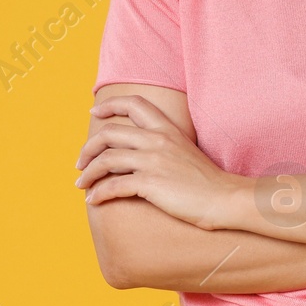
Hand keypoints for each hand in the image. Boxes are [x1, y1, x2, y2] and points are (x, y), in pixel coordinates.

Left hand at [74, 93, 244, 229]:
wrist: (224, 199)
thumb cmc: (206, 181)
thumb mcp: (185, 151)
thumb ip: (163, 145)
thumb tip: (138, 152)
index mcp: (167, 129)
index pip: (134, 104)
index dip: (110, 105)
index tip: (95, 112)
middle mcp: (158, 140)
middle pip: (110, 133)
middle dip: (88, 148)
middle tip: (81, 162)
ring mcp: (153, 161)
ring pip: (106, 159)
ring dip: (88, 173)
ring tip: (82, 184)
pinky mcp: (150, 183)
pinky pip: (113, 186)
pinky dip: (98, 194)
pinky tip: (94, 201)